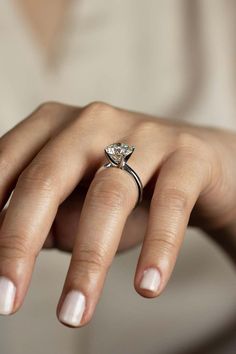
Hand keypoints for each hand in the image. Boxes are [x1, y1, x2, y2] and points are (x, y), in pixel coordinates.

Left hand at [0, 101, 234, 326]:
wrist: (195, 164)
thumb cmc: (127, 185)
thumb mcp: (77, 200)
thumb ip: (45, 220)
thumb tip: (12, 253)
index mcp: (55, 126)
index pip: (6, 168)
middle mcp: (93, 121)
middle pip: (46, 181)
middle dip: (18, 243)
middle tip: (6, 300)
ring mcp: (143, 133)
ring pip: (108, 197)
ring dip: (88, 262)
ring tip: (74, 313)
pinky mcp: (188, 155)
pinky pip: (169, 203)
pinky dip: (158, 247)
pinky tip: (148, 287)